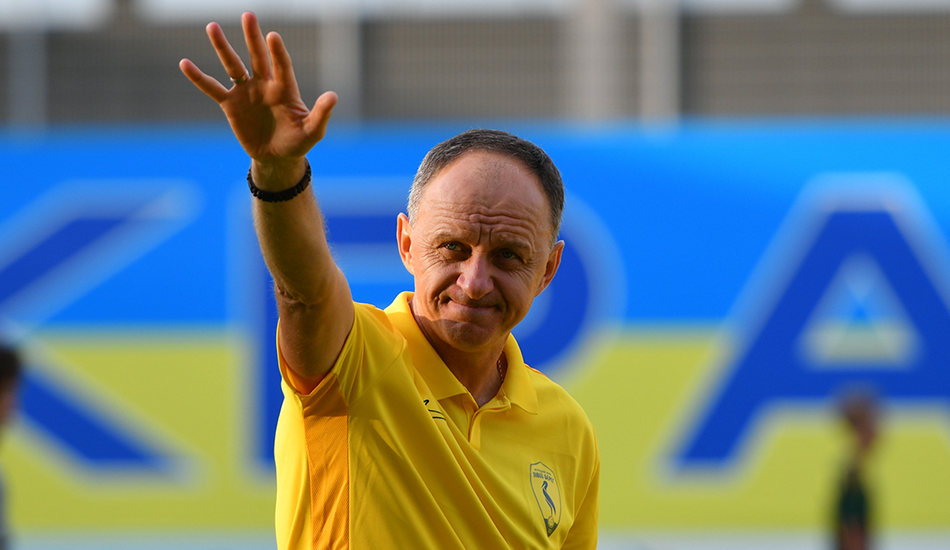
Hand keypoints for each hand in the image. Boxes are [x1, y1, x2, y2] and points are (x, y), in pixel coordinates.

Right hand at [179, 12, 337, 184]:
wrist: (277, 157)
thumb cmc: (298, 142)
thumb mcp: (312, 131)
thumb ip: (321, 114)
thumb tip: (334, 96)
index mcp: (285, 88)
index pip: (282, 66)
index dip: (277, 52)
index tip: (272, 37)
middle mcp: (264, 85)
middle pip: (257, 57)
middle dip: (253, 37)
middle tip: (249, 15)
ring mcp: (246, 92)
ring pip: (233, 65)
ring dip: (223, 47)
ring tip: (212, 27)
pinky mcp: (231, 104)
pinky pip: (212, 88)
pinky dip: (199, 77)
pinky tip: (184, 63)